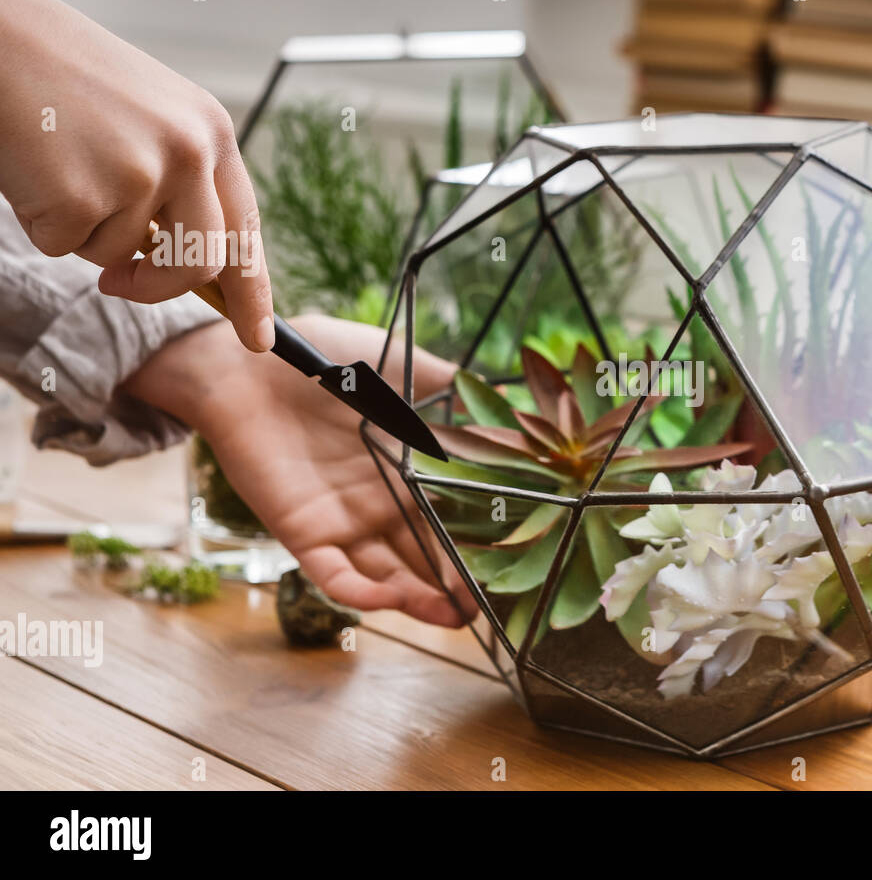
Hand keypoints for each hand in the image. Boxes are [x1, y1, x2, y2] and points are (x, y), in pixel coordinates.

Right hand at [0, 0, 272, 351]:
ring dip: (83, 232)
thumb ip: (182, 181)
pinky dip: (42, 221)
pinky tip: (33, 168)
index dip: (251, 291)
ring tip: (61, 167)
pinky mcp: (82, 196)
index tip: (258, 338)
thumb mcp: (152, 118)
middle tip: (119, 285)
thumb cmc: (68, 76)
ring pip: (120, 257)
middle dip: (157, 289)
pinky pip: (65, 245)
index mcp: (213, 133)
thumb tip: (194, 262)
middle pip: (197, 264)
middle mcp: (189, 154)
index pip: (245, 231)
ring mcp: (139, 176)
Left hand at [125, 314, 475, 625]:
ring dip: (421, 600)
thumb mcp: (395, 364)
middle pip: (428, 554)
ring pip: (389, 575)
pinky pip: (334, 575)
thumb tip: (505, 393)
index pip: (453, 512)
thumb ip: (446, 381)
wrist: (245, 363)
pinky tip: (389, 601)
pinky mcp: (303, 533)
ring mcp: (344, 521)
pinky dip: (360, 593)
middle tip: (494, 605)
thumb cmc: (320, 357)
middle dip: (459, 584)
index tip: (521, 554)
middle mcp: (381, 502)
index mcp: (407, 467)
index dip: (483, 536)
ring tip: (456, 618)